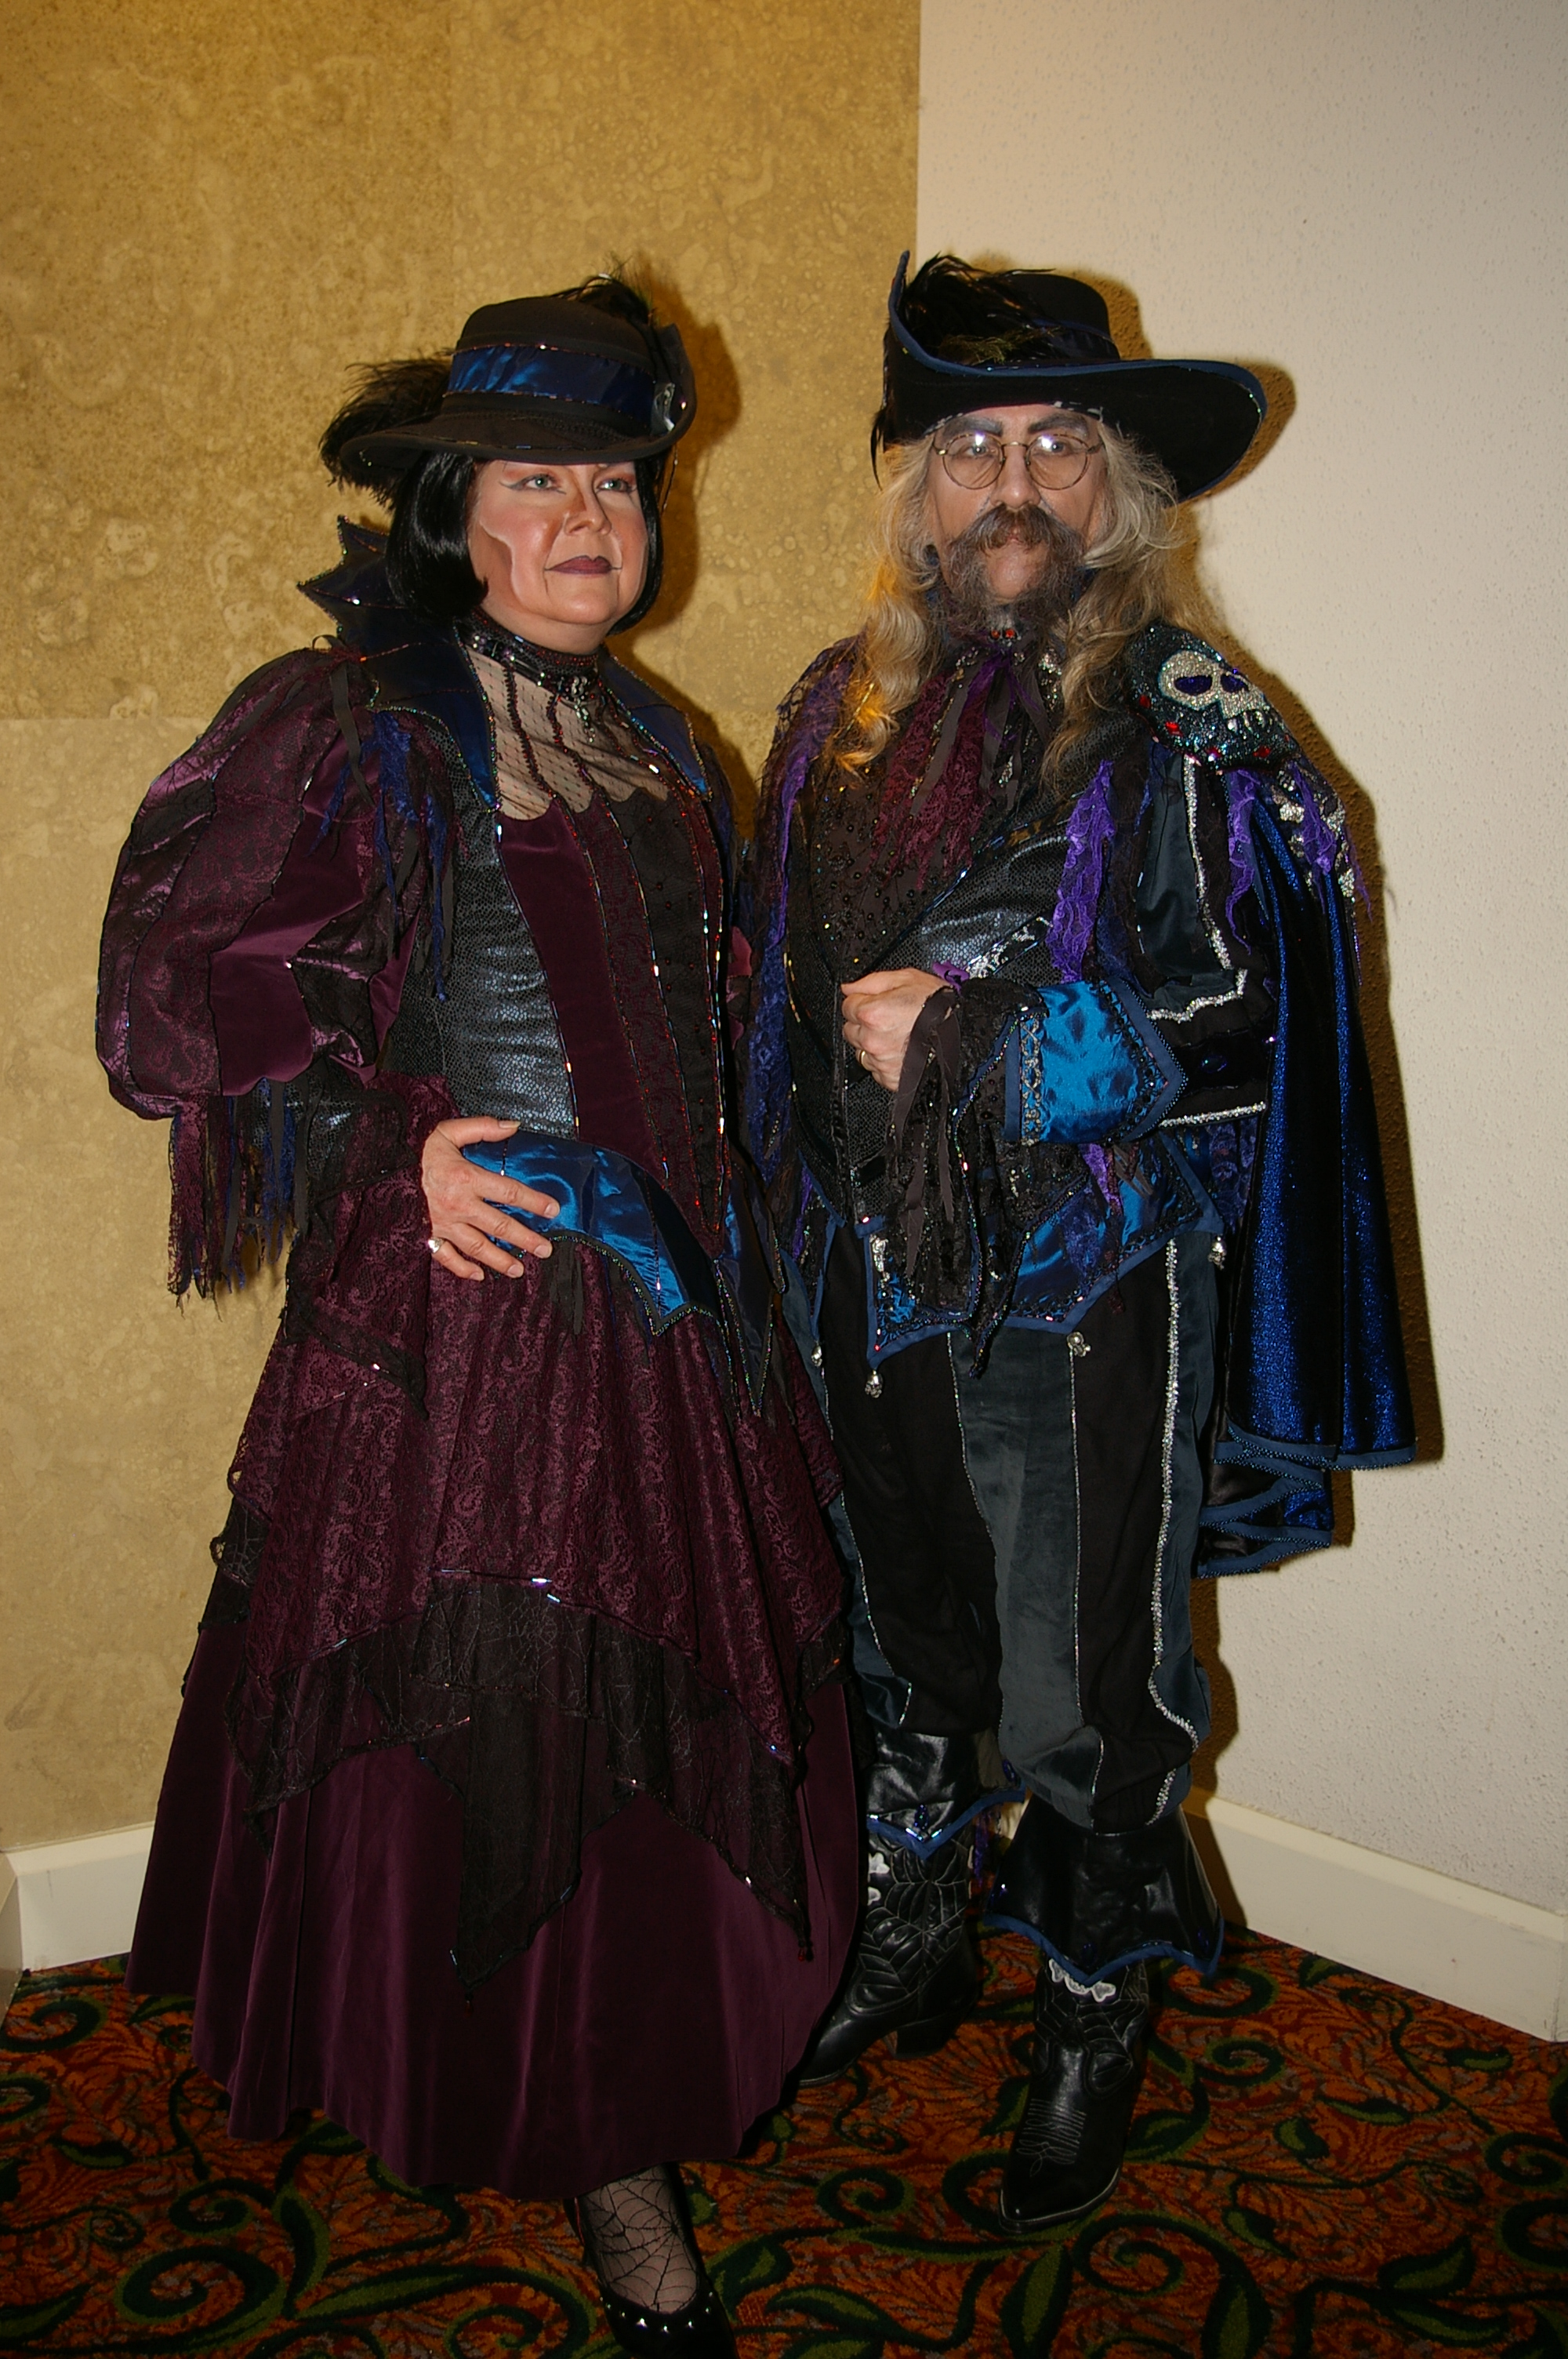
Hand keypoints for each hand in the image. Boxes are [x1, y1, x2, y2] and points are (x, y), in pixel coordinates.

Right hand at [421, 1116, 558, 1280]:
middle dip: (525, 1239)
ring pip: (477, 1247)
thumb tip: (513, 1127)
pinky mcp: (432, 1234)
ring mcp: (445, 1224)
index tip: (553, 1210)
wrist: (389, 1171)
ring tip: (519, 1270)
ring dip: (500, 1260)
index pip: (508, 1192)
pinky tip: (481, 1275)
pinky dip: (464, 1269)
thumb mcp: (450, 1132)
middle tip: (546, 1249)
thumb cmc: (425, 1153)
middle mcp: (458, 1205)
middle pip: (499, 1225)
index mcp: (466, 1178)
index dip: (534, 1201)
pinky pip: (448, 1257)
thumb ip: (482, 1128)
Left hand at [841, 970, 950, 1091]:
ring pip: (862, 1051)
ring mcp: (881, 1061)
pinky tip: (902, 1050)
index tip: (872, 1001)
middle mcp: (873, 1040)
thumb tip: (849, 987)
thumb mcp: (907, 979)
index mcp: (872, 1013)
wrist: (965, 1036)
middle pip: (851, 1030)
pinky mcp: (890, 1078)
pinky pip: (876, 1069)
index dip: (861, 1001)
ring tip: (899, 1035)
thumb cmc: (941, 1008)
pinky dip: (885, 1061)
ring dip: (874, 1044)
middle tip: (888, 1018)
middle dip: (864, 1023)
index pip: (847, 1006)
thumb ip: (872, 982)